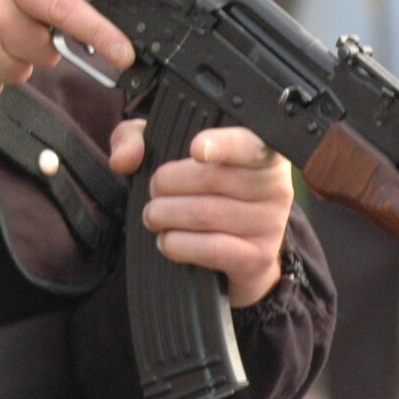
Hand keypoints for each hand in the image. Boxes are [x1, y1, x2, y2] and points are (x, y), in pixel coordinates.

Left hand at [109, 119, 294, 308]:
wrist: (236, 252)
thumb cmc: (202, 190)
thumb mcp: (168, 153)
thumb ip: (137, 141)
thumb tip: (124, 158)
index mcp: (260, 149)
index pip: (247, 142)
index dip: (223, 144)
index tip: (196, 149)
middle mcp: (274, 184)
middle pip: (214, 179)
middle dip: (169, 184)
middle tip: (153, 191)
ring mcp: (270, 223)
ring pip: (208, 214)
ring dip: (168, 215)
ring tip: (154, 215)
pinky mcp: (258, 257)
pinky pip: (213, 248)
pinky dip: (181, 245)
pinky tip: (167, 241)